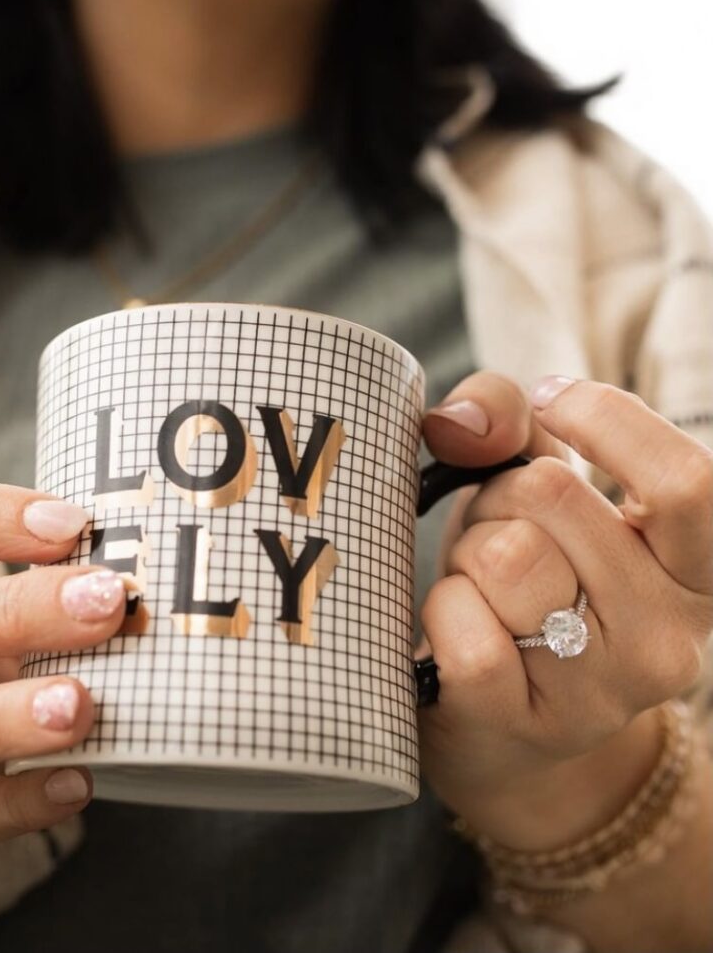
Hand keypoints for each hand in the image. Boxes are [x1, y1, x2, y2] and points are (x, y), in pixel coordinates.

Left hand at [417, 373, 711, 846]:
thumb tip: (462, 420)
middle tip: (497, 537)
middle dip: (499, 498)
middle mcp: (669, 635)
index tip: (552, 403)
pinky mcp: (527, 723)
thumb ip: (505, 424)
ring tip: (480, 587)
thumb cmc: (518, 586)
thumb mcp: (527, 493)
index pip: (688, 482)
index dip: (606, 420)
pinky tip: (458, 631)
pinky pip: (466, 627)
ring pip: (506, 557)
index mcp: (693, 569)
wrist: (498, 726)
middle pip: (553, 495)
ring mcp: (603, 691)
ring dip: (468, 555)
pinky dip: (442, 610)